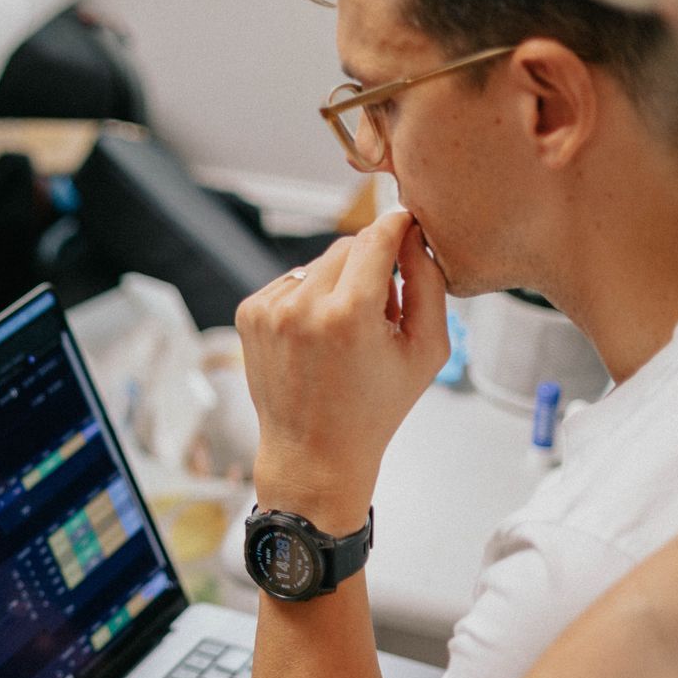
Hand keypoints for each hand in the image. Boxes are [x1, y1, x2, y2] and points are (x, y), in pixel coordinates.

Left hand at [235, 211, 448, 530]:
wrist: (313, 453)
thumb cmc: (376, 409)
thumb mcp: (427, 349)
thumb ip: (429, 281)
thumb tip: (413, 232)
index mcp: (348, 314)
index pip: (377, 237)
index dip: (398, 226)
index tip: (410, 224)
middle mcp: (301, 306)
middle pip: (347, 248)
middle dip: (370, 266)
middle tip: (383, 311)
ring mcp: (269, 309)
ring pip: (318, 264)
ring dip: (338, 284)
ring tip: (348, 333)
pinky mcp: (249, 314)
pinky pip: (291, 283)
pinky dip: (308, 300)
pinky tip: (317, 339)